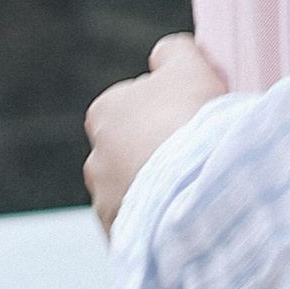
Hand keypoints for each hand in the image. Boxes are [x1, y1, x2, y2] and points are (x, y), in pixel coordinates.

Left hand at [84, 34, 230, 234]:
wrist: (194, 186)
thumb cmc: (189, 118)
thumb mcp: (187, 64)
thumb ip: (171, 53)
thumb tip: (164, 53)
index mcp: (104, 113)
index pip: (130, 105)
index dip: (164, 107)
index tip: (189, 114)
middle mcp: (95, 158)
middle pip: (130, 149)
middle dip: (155, 151)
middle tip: (193, 152)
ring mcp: (106, 201)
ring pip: (136, 189)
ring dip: (158, 188)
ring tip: (193, 187)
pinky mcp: (122, 235)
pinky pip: (144, 223)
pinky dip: (161, 219)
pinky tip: (187, 212)